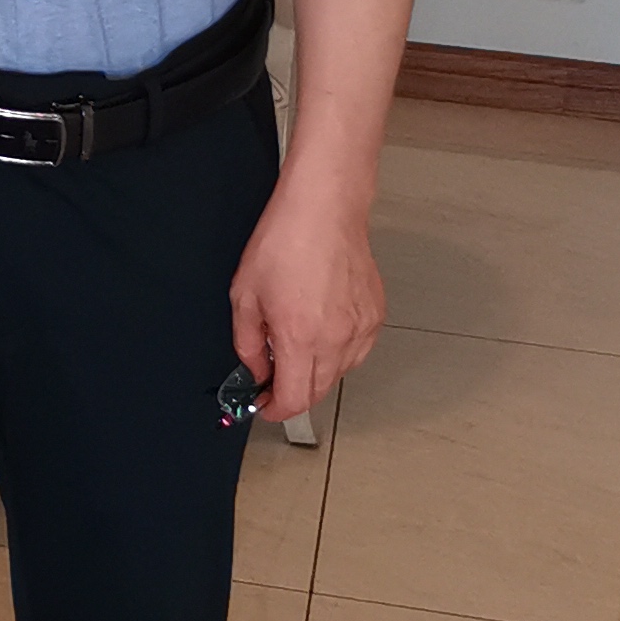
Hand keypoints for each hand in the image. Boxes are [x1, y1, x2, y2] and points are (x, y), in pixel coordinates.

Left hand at [229, 165, 385, 424]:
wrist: (324, 209)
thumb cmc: (285, 241)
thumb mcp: (245, 295)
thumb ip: (247, 343)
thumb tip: (256, 370)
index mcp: (300, 338)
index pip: (295, 400)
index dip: (276, 410)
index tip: (265, 406)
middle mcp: (336, 339)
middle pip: (317, 392)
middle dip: (293, 393)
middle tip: (274, 380)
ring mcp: (360, 329)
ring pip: (339, 373)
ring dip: (316, 373)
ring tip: (297, 346)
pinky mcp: (375, 316)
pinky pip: (357, 351)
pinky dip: (338, 353)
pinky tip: (322, 332)